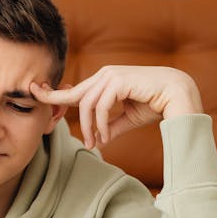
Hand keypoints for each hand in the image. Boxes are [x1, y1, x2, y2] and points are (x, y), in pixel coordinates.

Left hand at [30, 66, 203, 148]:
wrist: (179, 95)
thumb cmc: (156, 103)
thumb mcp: (128, 117)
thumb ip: (111, 126)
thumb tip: (98, 140)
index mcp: (105, 79)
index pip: (75, 89)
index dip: (55, 95)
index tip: (37, 95)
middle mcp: (105, 74)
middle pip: (75, 95)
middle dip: (61, 109)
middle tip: (59, 130)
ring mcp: (111, 75)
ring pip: (87, 103)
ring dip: (89, 127)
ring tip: (95, 143)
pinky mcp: (119, 80)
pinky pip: (100, 106)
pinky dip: (100, 124)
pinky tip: (104, 136)